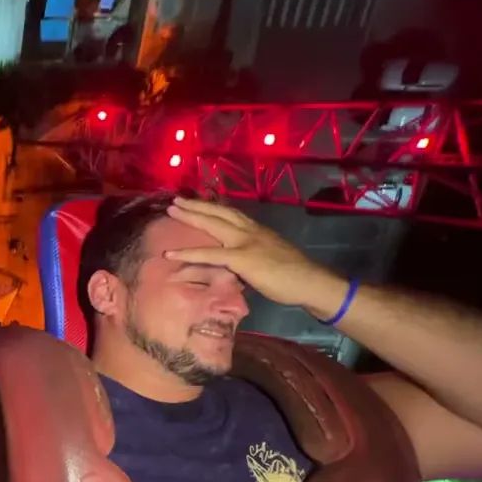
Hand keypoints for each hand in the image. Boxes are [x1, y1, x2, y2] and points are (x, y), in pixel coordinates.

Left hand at [164, 197, 349, 317]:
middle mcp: (249, 231)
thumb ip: (251, 255)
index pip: (230, 213)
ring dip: (190, 216)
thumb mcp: (270, 257)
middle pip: (218, 212)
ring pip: (212, 224)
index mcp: (257, 230)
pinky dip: (188, 253)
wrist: (310, 281)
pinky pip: (209, 254)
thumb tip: (236, 262)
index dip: (212, 207)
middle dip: (196, 205)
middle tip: (176, 200)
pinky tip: (170, 254)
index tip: (197, 201)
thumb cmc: (294, 275)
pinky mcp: (241, 258)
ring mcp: (245, 242)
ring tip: (172, 210)